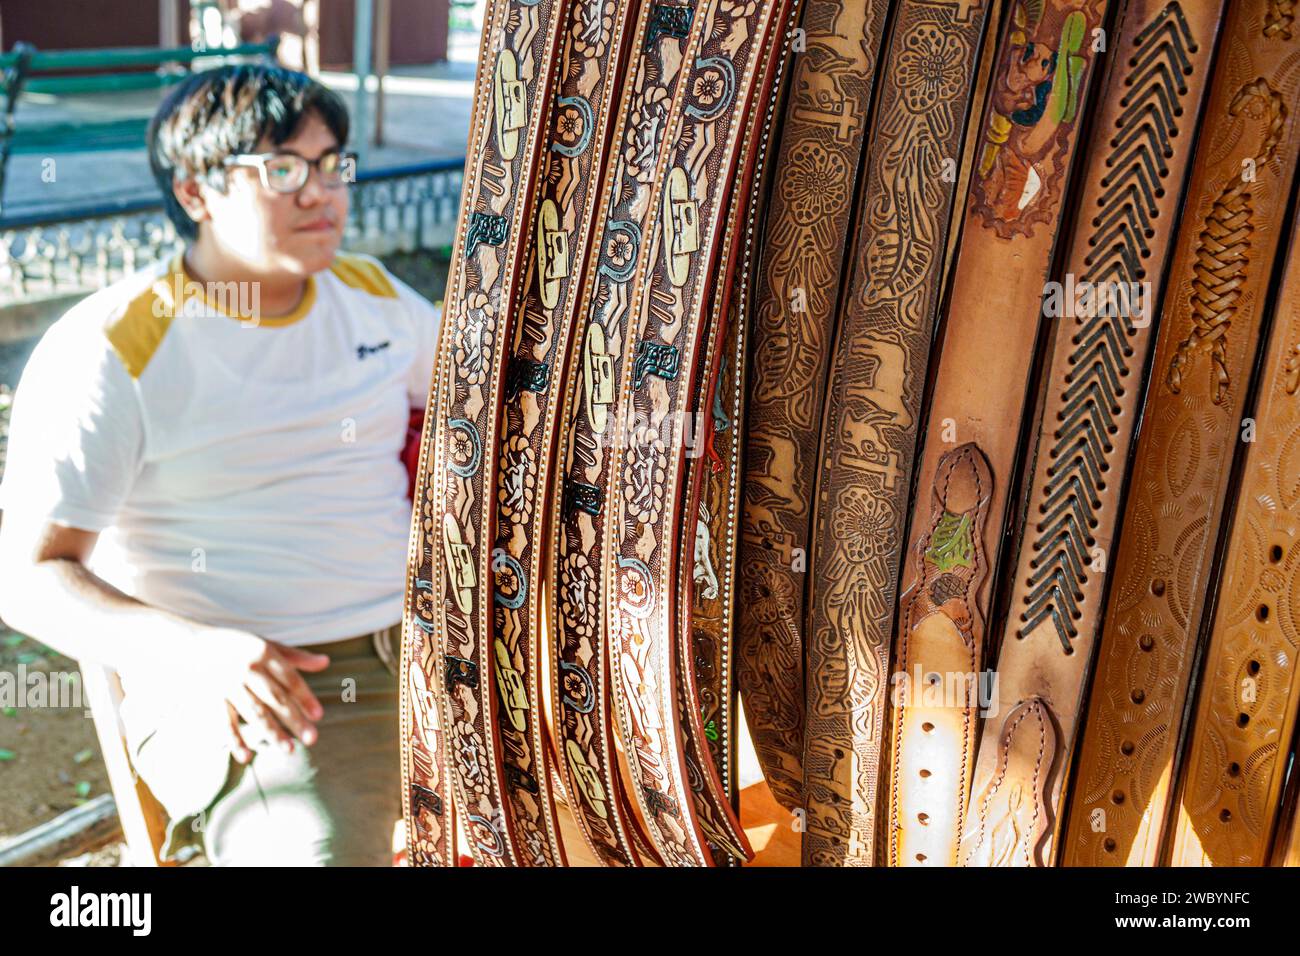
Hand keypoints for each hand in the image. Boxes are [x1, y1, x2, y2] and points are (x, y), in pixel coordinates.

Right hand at [177, 627, 330, 763]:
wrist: (190, 644)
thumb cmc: (238, 645)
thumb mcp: (266, 644)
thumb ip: (296, 656)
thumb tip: (326, 663)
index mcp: (263, 653)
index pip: (289, 679)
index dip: (305, 697)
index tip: (319, 716)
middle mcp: (247, 669)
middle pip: (275, 698)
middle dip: (294, 719)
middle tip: (312, 739)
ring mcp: (228, 685)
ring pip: (254, 712)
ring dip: (272, 732)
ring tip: (290, 750)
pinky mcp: (211, 698)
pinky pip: (224, 722)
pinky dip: (234, 739)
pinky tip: (247, 756)